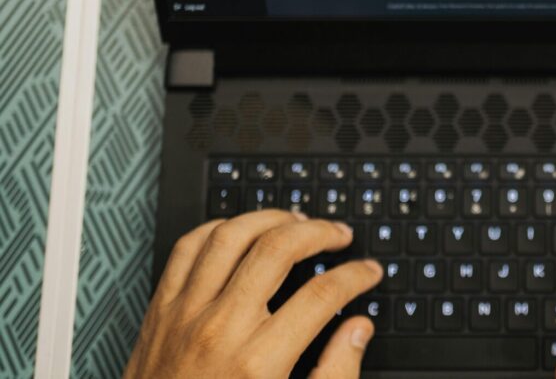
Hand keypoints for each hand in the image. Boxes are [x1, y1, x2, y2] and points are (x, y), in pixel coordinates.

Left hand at [125, 210, 382, 378]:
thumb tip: (358, 331)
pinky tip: (240, 231)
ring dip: (269, 218)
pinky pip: (187, 249)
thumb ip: (334, 376)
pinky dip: (216, 229)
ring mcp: (186, 316)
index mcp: (259, 363)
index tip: (368, 271)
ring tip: (295, 221)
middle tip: (338, 234)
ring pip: (230, 236)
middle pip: (277, 249)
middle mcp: (221, 329)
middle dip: (318, 232)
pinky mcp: (160, 313)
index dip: (355, 275)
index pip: (322, 294)